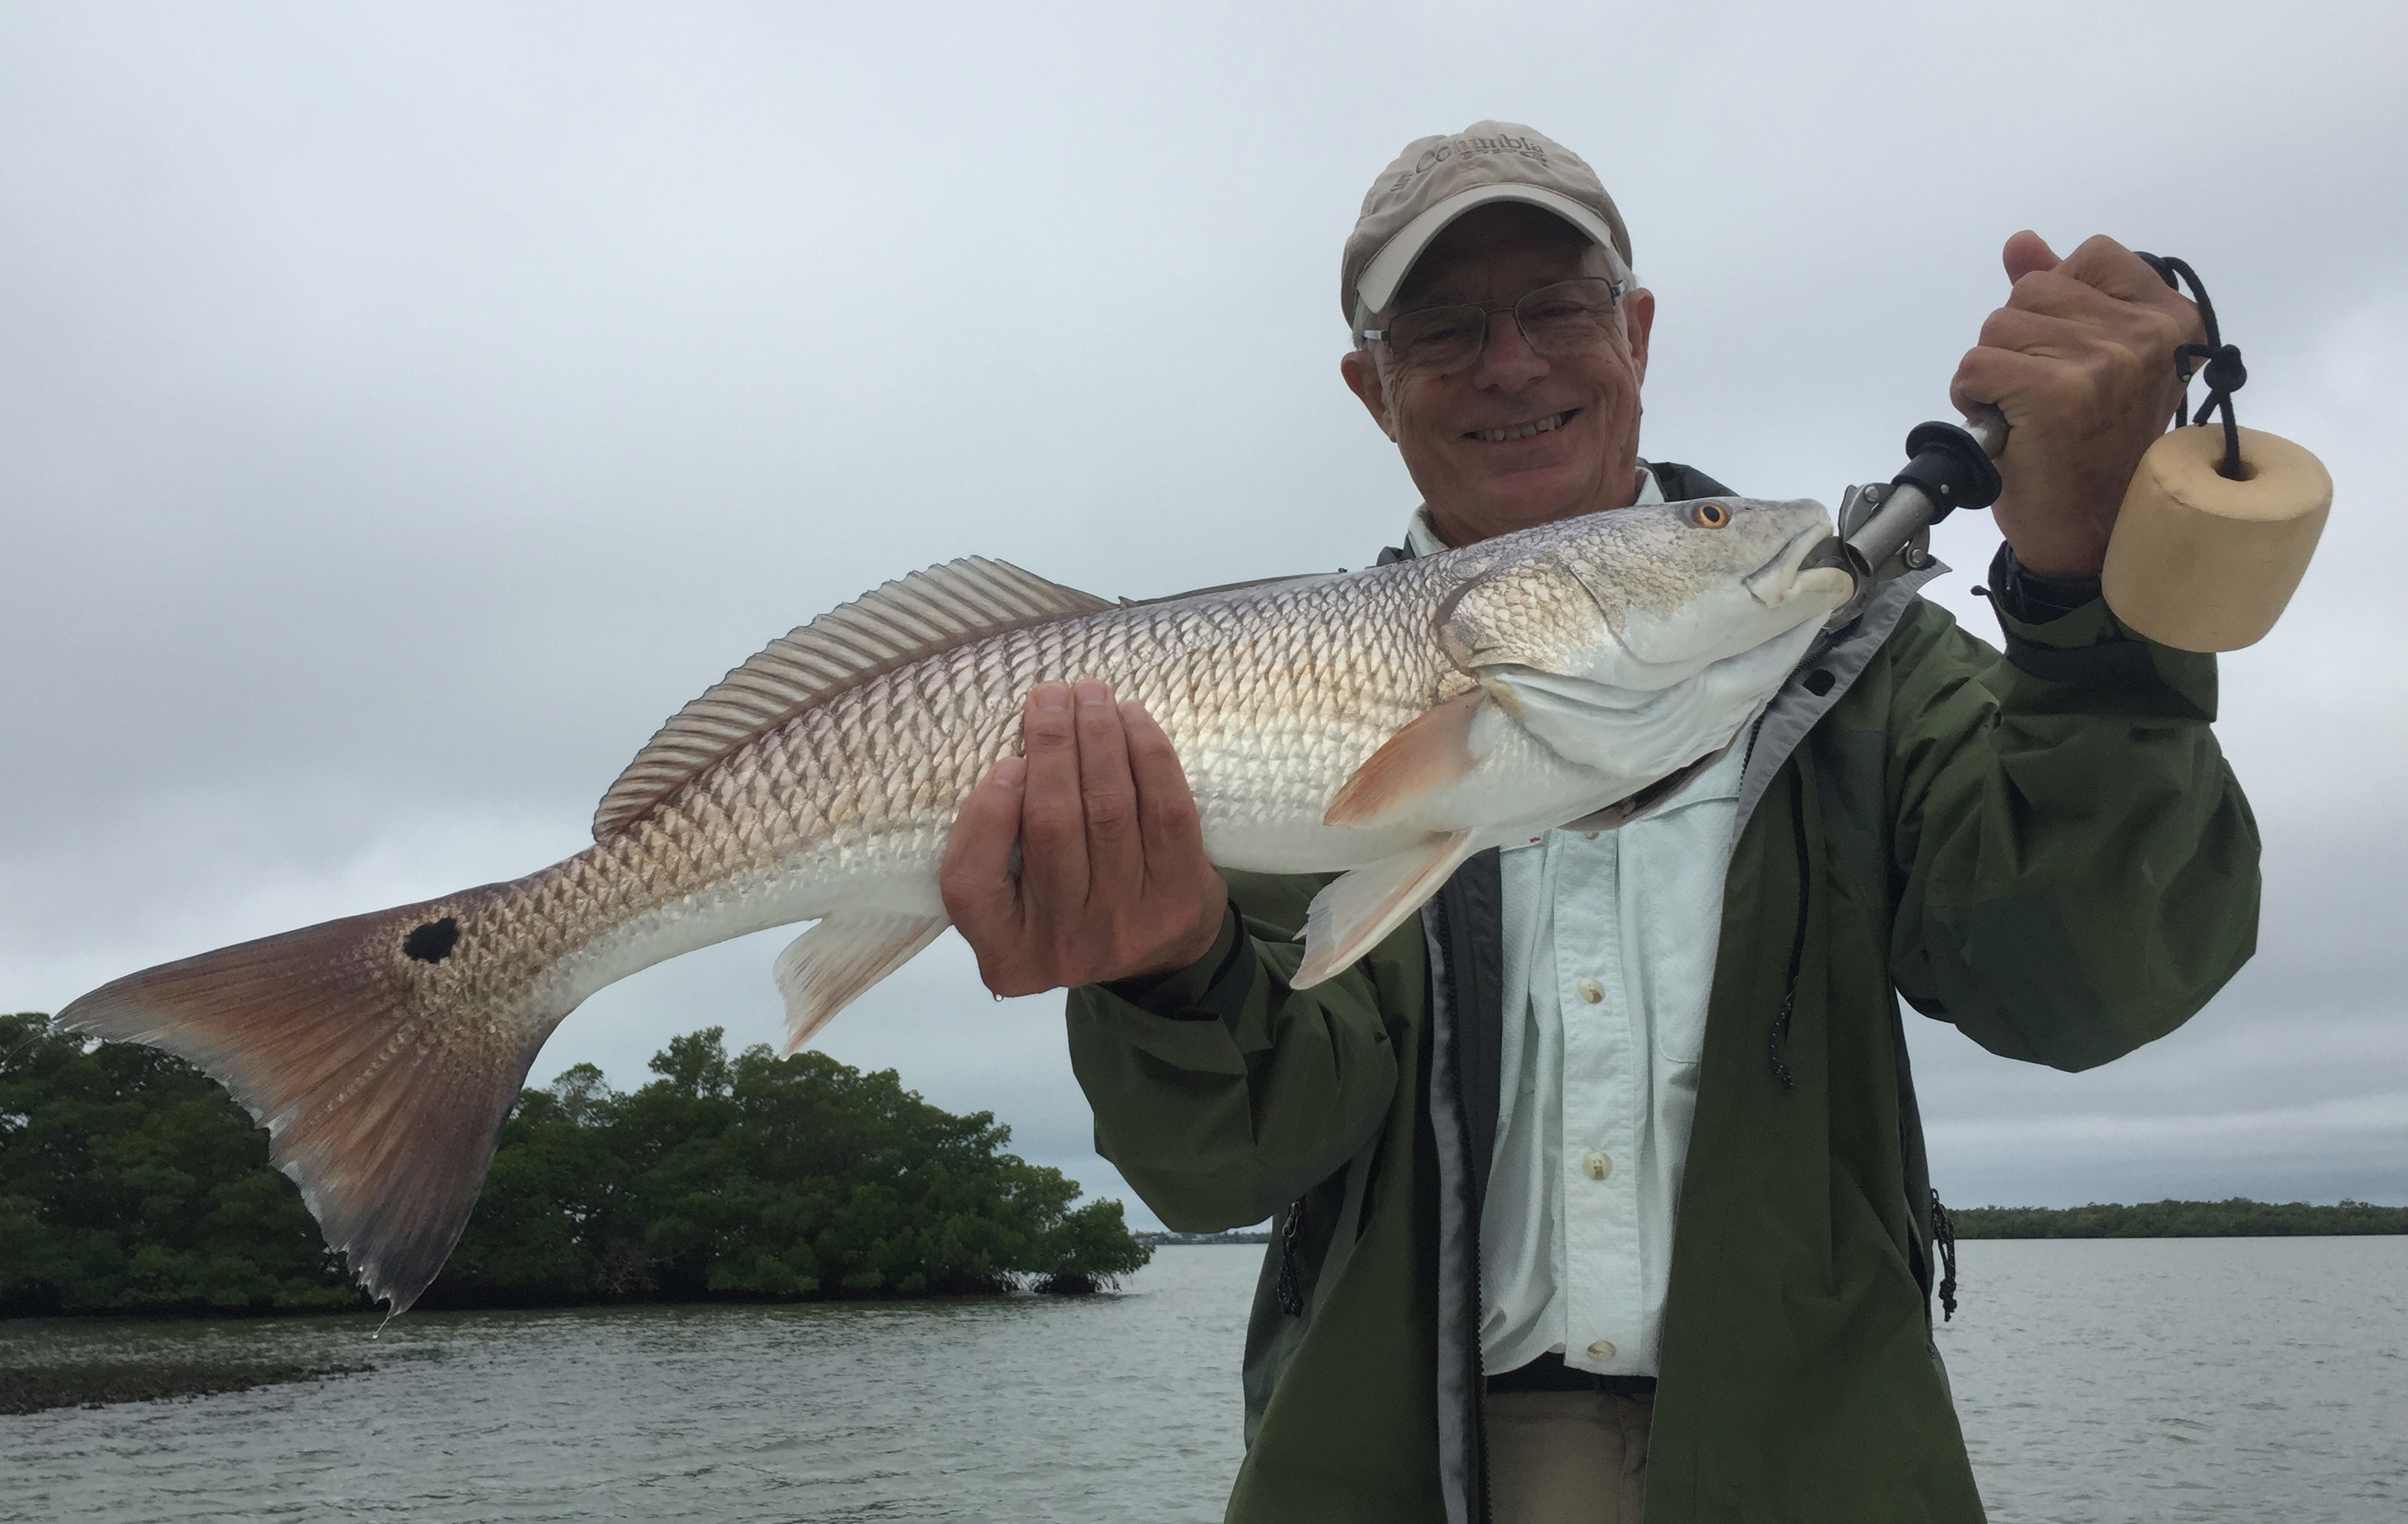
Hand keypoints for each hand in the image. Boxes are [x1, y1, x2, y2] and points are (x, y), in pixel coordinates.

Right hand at [941, 680, 1228, 996]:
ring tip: (1090, 695)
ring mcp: (1125, 926)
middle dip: (1051, 747)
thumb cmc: (1072, 908)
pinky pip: (1165, 810)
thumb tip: (1016, 759)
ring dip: (1099, 738)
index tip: (1006, 762)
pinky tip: (1133, 720)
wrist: (1161, 954)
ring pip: (1108, 809)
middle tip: (1050, 695)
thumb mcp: (1014, 905)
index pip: (970, 883)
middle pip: (1051, 828)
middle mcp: (1064, 947)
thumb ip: (995, 850)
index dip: (985, 815)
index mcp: (1006, 953)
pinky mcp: (1179, 898)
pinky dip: (1148, 755)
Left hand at [1950, 232, 2204, 576]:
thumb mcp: (2093, 361)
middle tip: (2041, 393)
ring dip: (1994, 371)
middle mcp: (2148, 333)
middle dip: (2017, 340)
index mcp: (2172, 318)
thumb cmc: (2093, 450)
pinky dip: (1972, 395)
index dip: (2055, 300)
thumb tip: (2021, 243)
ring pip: (1999, 325)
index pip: (2091, 256)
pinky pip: (1977, 364)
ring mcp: (2106, 360)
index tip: (2065, 350)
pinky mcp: (2059, 392)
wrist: (2093, 531)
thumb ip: (2064, 295)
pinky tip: (2004, 426)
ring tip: (2026, 412)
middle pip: (2033, 289)